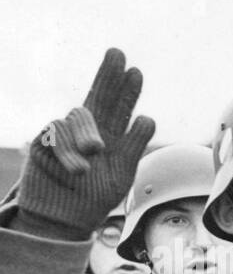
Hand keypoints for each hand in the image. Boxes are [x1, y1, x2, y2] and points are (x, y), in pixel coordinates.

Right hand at [17, 48, 154, 239]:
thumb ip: (133, 146)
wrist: (66, 218)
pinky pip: (55, 136)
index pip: (118, 108)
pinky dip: (68, 153)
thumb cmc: (95, 197)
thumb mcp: (122, 173)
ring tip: (96, 151)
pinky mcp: (43, 143)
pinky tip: (79, 169)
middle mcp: (87, 131)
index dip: (126, 90)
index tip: (135, 72)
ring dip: (87, 131)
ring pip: (77, 116)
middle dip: (108, 76)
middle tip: (118, 55)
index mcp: (109, 136)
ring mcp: (64, 135)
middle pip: (97, 96)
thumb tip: (147, 118)